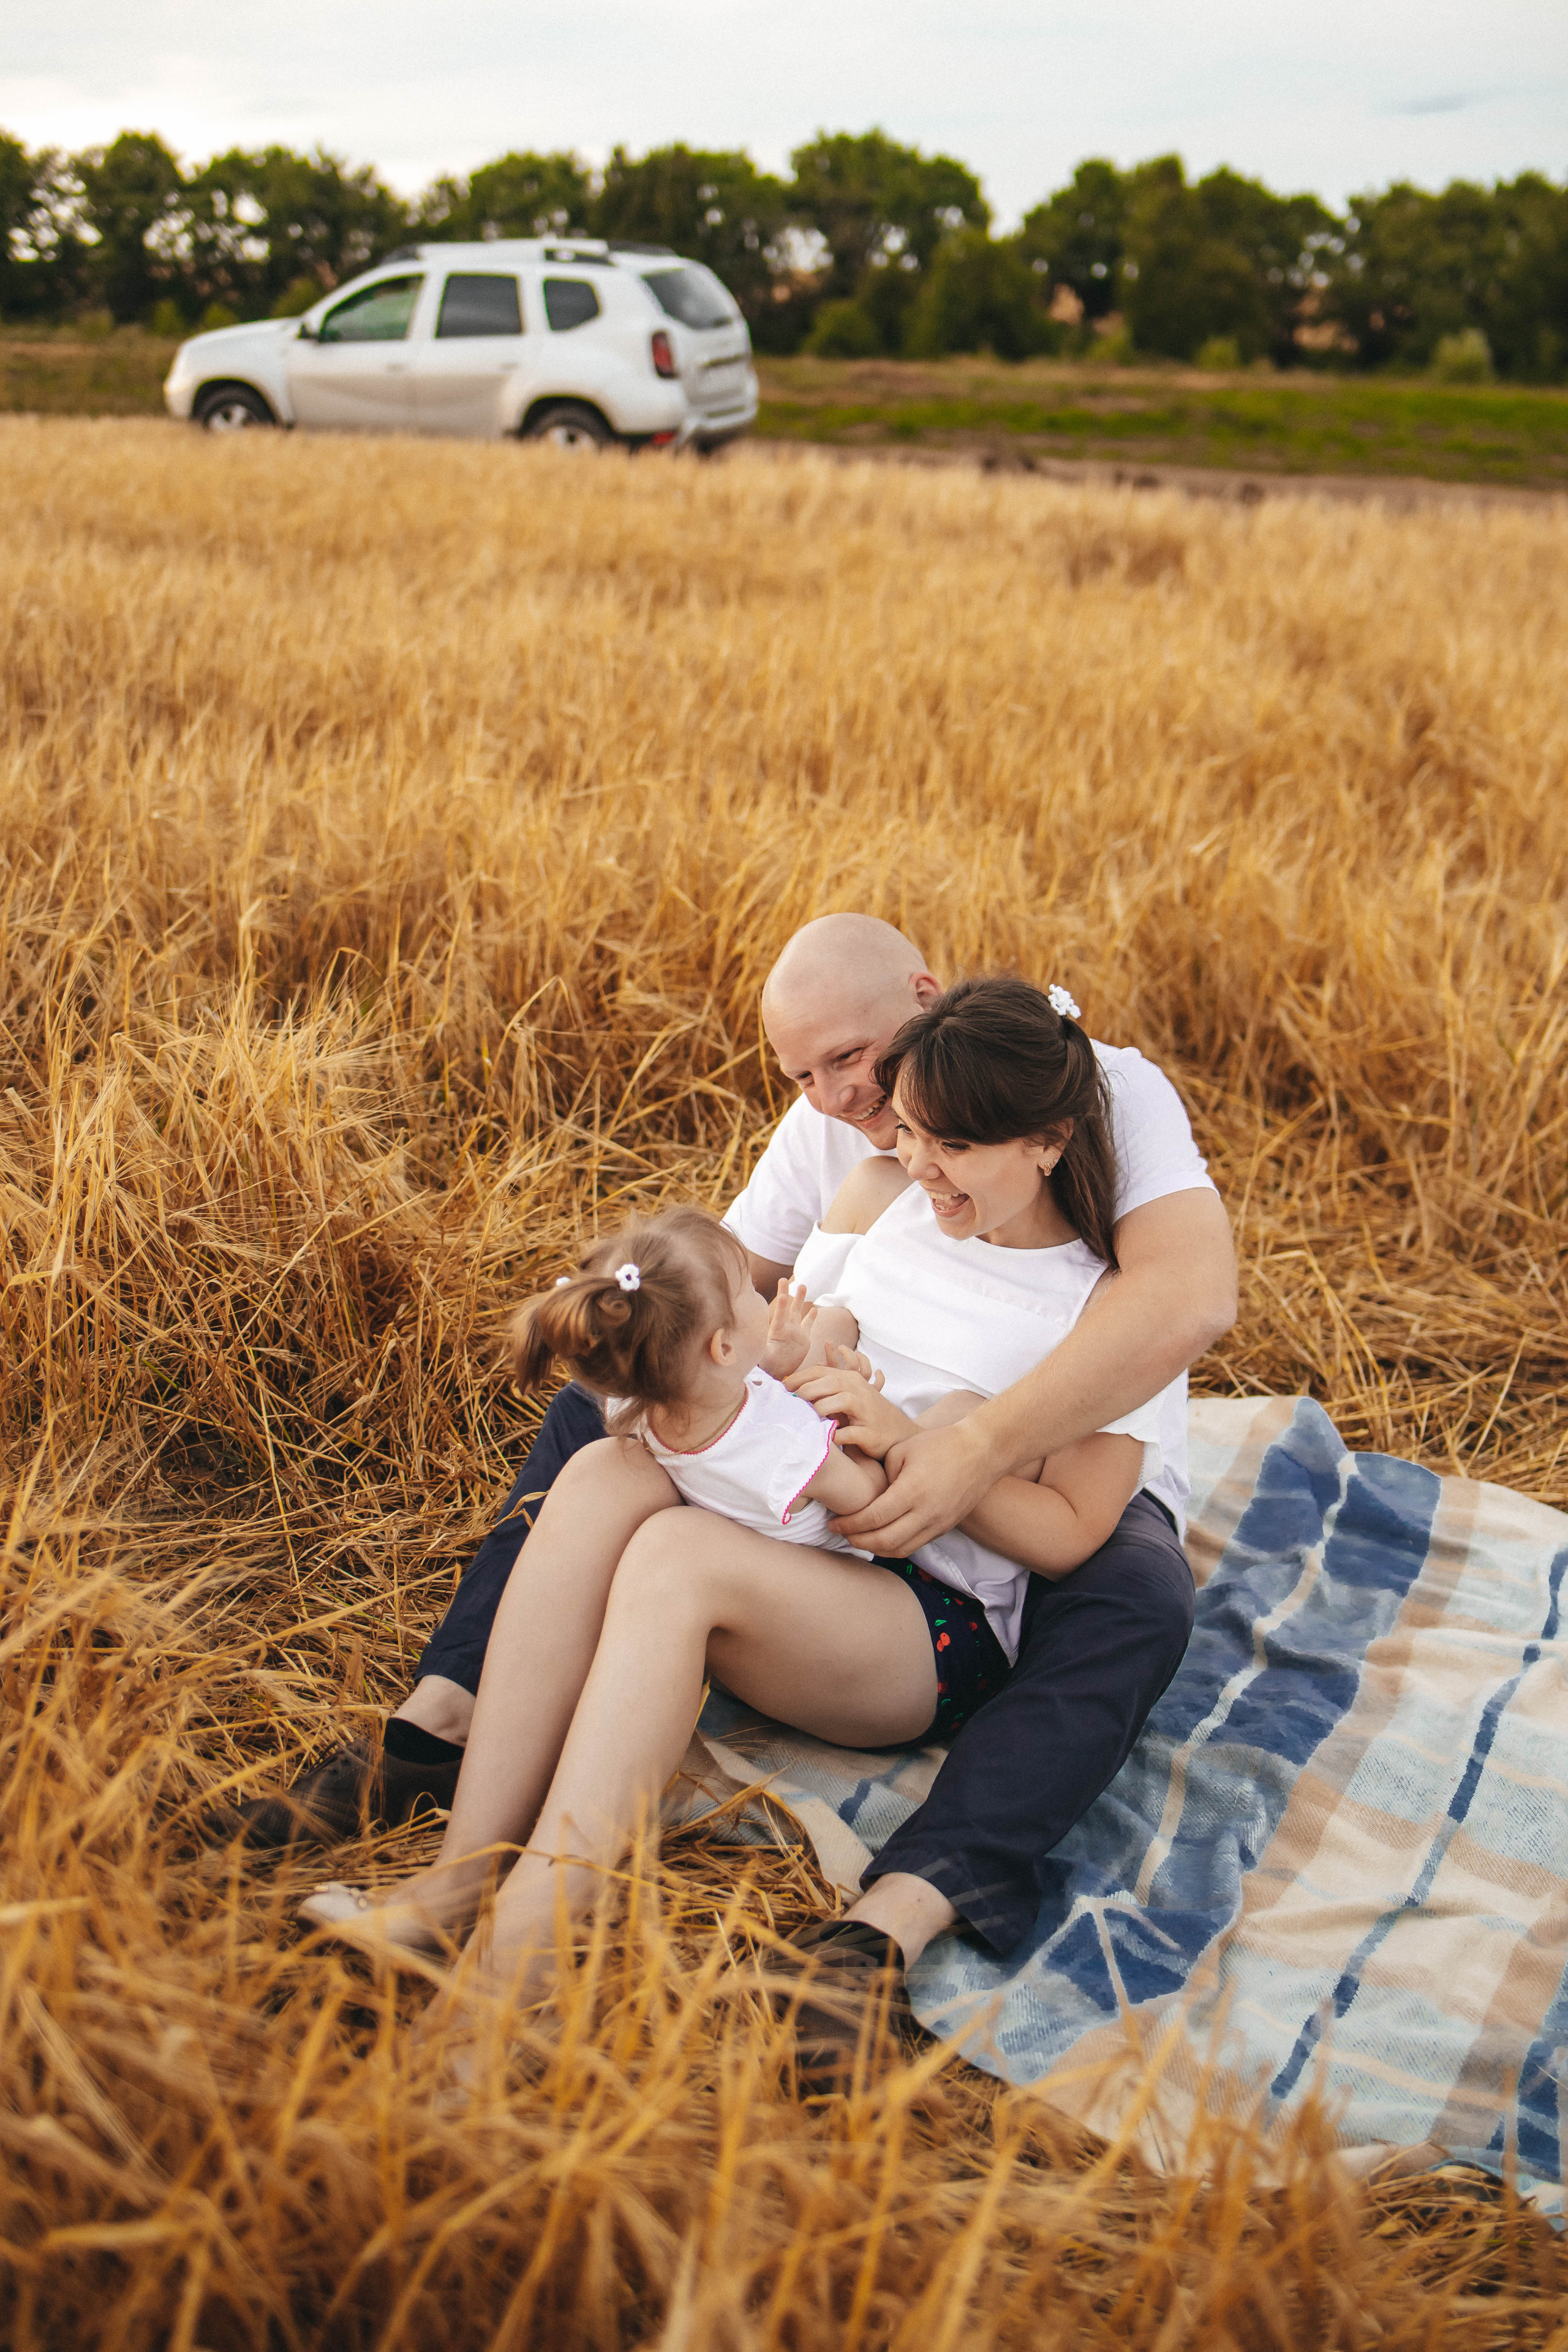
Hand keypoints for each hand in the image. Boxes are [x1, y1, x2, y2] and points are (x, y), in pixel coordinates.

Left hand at [758, 1280, 817, 1379]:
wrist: (778, 1372)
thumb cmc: (769, 1366)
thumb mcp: (766, 1359)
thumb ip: (764, 1353)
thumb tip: (757, 1350)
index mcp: (776, 1332)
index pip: (779, 1317)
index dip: (781, 1307)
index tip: (781, 1296)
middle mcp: (785, 1328)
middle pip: (786, 1308)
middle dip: (785, 1293)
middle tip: (783, 1279)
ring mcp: (795, 1332)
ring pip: (798, 1311)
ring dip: (800, 1299)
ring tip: (803, 1285)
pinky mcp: (804, 1338)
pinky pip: (808, 1324)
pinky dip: (812, 1317)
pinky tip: (815, 1308)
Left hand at [787, 1345, 913, 1458]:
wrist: (897, 1434)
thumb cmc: (863, 1415)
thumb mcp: (846, 1396)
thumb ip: (825, 1389)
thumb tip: (793, 1387)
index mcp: (850, 1380)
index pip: (821, 1371)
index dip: (800, 1377)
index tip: (783, 1388)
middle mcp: (859, 1391)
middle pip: (831, 1382)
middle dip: (808, 1390)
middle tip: (793, 1402)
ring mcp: (866, 1412)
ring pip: (843, 1401)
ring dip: (822, 1408)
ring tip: (809, 1418)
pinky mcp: (870, 1433)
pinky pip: (850, 1433)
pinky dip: (836, 1435)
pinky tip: (826, 1439)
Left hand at [828, 1417, 1000, 1554]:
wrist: (981, 1451)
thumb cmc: (939, 1445)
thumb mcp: (902, 1451)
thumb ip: (882, 1477)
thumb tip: (865, 1495)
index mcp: (912, 1491)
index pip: (873, 1518)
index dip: (849, 1524)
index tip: (833, 1522)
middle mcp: (926, 1513)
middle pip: (884, 1541)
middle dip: (857, 1540)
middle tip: (840, 1533)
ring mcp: (938, 1524)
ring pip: (900, 1550)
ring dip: (874, 1548)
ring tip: (857, 1538)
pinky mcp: (944, 1528)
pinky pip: (914, 1546)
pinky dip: (893, 1547)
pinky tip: (880, 1538)